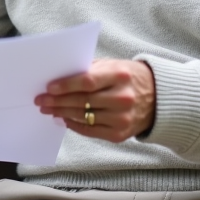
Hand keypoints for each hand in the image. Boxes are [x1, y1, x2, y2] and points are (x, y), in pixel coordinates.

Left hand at [36, 59, 155, 142]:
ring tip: (49, 109)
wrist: (158, 98)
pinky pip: (90, 131)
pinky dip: (74, 124)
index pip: (88, 81)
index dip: (66, 85)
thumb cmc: (128, 77)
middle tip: (41, 100)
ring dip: (62, 113)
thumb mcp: (113, 65)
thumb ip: (89, 70)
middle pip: (82, 101)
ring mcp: (122, 118)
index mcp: (121, 76)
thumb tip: (59, 78)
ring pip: (84, 117)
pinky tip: (63, 118)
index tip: (49, 87)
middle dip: (57, 101)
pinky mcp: (120, 134)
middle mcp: (123, 98)